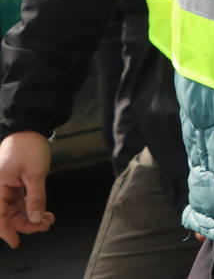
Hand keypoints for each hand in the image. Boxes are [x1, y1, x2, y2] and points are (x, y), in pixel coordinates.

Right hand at [0, 130, 53, 248]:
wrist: (30, 130)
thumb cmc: (29, 148)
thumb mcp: (36, 174)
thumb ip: (35, 198)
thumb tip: (37, 218)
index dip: (6, 231)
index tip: (16, 242)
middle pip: (7, 215)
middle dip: (26, 223)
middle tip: (46, 226)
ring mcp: (5, 188)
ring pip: (14, 210)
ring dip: (31, 217)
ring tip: (49, 220)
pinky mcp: (13, 186)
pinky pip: (19, 202)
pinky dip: (31, 208)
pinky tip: (45, 213)